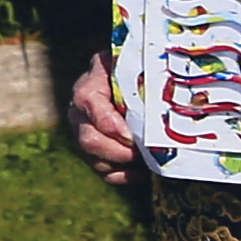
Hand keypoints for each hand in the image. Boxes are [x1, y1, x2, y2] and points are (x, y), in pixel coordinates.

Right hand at [67, 56, 138, 187]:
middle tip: (143, 152)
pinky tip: (143, 171)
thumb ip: (139, 74)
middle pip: (89, 140)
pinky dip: (124, 176)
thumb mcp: (134, 64)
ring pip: (95, 160)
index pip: (92, 108)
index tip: (134, 136)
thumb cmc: (135, 69)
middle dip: (119, 151)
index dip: (112, 126)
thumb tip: (161, 91)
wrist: (128, 78)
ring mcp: (83, 135)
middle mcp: (78, 113)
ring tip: (148, 160)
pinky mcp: (92, 153)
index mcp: (88, 88)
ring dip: (124, 165)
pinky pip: (104, 172)